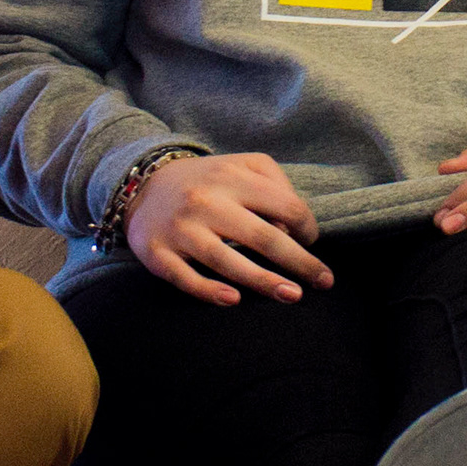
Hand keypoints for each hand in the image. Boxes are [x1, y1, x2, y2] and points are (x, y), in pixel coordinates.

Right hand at [128, 152, 334, 307]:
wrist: (142, 184)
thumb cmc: (206, 181)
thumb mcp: (241, 164)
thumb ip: (274, 184)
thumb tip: (294, 226)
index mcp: (231, 178)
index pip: (285, 206)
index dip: (307, 228)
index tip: (311, 242)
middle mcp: (206, 202)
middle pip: (263, 237)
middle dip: (300, 262)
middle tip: (324, 281)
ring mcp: (181, 230)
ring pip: (226, 260)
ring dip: (263, 281)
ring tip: (292, 295)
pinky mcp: (158, 254)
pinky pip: (185, 277)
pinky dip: (209, 290)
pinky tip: (234, 301)